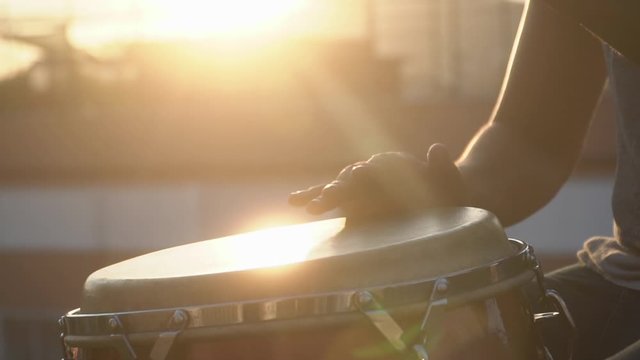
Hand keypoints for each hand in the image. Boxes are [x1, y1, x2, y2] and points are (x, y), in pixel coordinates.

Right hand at [288, 144, 466, 219]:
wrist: (440, 193)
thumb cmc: (447, 190)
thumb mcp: (450, 179)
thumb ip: (442, 166)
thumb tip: (437, 148)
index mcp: (392, 168)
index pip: (376, 171)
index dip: (367, 173)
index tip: (359, 174)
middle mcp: (372, 175)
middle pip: (351, 181)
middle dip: (337, 191)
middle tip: (324, 201)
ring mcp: (361, 186)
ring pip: (336, 188)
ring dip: (320, 196)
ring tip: (305, 206)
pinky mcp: (353, 198)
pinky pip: (332, 197)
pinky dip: (313, 196)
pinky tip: (294, 201)